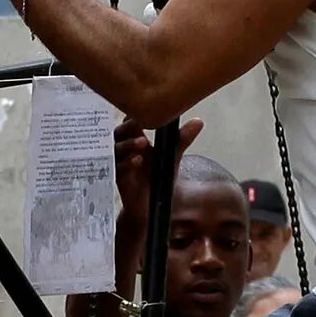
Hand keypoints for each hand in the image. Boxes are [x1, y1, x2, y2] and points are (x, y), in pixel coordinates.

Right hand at [112, 115, 205, 229]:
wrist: (153, 204)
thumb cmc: (158, 176)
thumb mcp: (172, 156)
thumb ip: (182, 139)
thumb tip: (199, 121)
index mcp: (135, 138)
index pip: (129, 121)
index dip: (133, 115)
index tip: (142, 111)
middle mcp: (124, 148)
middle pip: (118, 132)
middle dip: (128, 129)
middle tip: (140, 126)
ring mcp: (119, 163)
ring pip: (116, 149)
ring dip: (128, 145)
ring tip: (143, 143)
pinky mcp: (117, 178)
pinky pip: (118, 168)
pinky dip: (127, 164)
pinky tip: (137, 161)